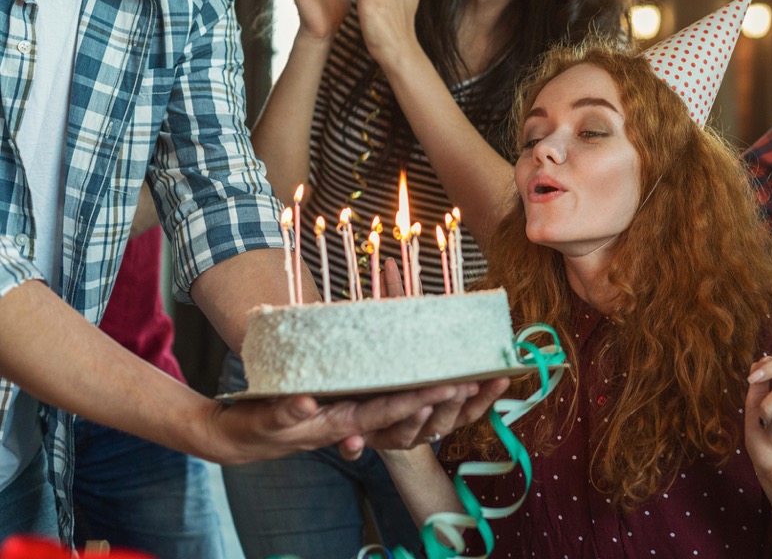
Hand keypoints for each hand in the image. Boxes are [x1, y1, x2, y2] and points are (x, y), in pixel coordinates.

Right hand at [209, 384, 463, 463]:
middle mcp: (361, 421)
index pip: (388, 412)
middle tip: (478, 378)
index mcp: (343, 424)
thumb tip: (305, 403)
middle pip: (411, 413)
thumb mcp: (266, 419)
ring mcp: (364, 412)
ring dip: (448, 397)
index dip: (418, 399)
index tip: (448, 385)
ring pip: (414, 407)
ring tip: (481, 378)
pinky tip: (458, 373)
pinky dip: (432, 387)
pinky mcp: (361, 401)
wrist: (251, 435)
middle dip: (445, 400)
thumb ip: (284, 412)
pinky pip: (404, 397)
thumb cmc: (258, 425)